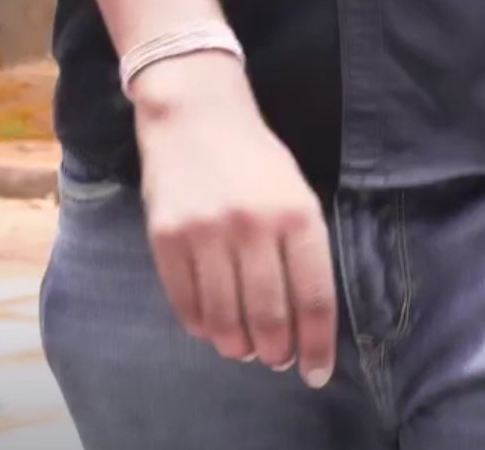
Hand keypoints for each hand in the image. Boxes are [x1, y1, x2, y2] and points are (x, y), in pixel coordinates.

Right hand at [131, 52, 337, 387]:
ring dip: (239, 346)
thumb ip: (301, 251)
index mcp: (297, 213)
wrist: (194, 112)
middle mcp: (253, 225)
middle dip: (277, 352)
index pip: (315, 299)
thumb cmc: (253, 158)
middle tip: (276, 358)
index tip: (316, 373)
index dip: (318, 346)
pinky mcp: (167, 237)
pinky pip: (186, 305)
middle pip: (271, 318)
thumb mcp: (295, 192)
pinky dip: (203, 327)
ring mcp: (206, 232)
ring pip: (226, 321)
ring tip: (244, 347)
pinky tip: (212, 326)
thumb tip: (304, 323)